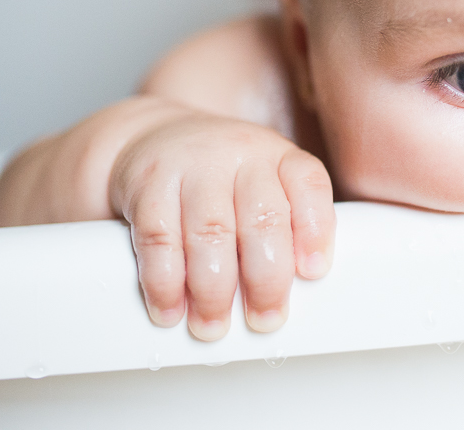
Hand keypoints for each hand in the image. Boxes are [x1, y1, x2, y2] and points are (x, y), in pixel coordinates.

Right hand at [108, 104, 334, 338]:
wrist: (153, 138)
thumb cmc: (221, 179)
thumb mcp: (263, 184)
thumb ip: (284, 226)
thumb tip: (294, 294)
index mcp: (279, 156)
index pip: (308, 184)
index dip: (315, 230)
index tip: (313, 273)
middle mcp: (240, 153)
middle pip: (262, 219)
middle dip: (266, 280)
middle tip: (264, 320)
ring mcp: (192, 164)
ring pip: (210, 233)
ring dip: (213, 291)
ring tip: (212, 325)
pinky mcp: (148, 182)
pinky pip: (158, 239)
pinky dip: (165, 283)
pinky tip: (170, 309)